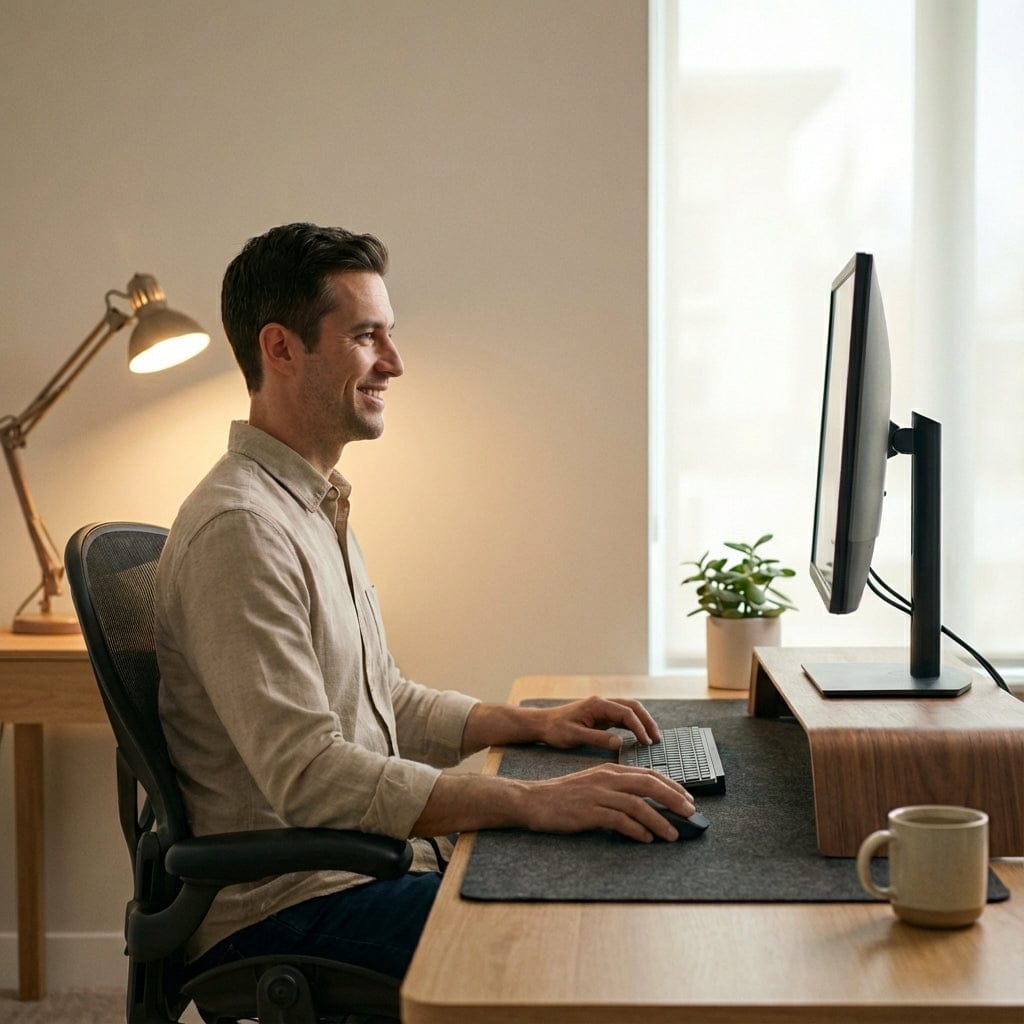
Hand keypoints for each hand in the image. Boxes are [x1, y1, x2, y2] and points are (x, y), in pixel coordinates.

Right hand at [522, 763, 694, 841]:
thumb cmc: (565, 796)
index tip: (687, 798)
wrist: (534, 800)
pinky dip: (637, 830)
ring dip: (660, 821)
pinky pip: (620, 821)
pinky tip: (646, 839)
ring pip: (638, 804)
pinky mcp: (590, 811)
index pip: (649, 774)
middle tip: (691, 813)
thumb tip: (644, 804)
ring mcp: (599, 794)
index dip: (672, 786)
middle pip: (649, 785)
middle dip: (674, 799)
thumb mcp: (594, 784)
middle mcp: (607, 778)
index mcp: (610, 770)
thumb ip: (617, 789)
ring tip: (673, 834)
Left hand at [535, 696, 660, 751]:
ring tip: (652, 740)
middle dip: (647, 722)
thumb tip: (620, 743)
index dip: (639, 727)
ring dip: (642, 723)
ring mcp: (603, 709)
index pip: (626, 712)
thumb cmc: (555, 730)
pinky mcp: (601, 717)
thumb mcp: (574, 736)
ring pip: (629, 711)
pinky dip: (633, 726)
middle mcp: (602, 704)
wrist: (542, 724)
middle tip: (657, 740)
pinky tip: (639, 738)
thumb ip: (597, 738)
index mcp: (597, 705)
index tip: (647, 742)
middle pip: (632, 707)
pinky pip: (622, 719)